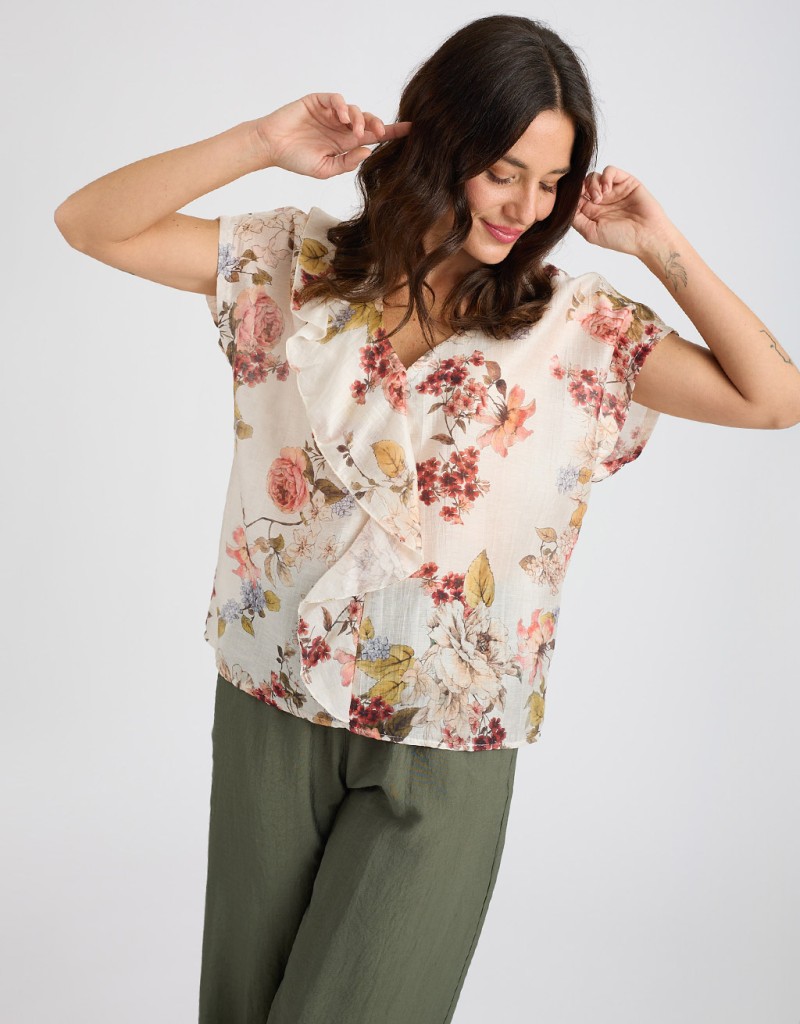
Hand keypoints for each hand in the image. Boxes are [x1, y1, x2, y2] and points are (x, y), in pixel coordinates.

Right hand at [251, 93, 411, 178]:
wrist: (271, 148)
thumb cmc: (296, 160)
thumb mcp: (325, 169)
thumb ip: (346, 163)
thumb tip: (367, 152)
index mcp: (345, 143)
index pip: (373, 137)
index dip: (392, 133)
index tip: (411, 130)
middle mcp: (341, 127)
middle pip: (369, 121)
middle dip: (379, 125)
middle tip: (381, 132)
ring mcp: (330, 113)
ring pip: (354, 110)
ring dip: (359, 119)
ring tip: (355, 131)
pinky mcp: (318, 102)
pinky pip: (336, 99)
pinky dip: (342, 106)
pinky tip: (343, 118)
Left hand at [571, 165, 672, 256]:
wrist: (647, 235)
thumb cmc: (621, 238)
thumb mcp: (591, 233)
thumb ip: (576, 219)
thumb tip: (565, 206)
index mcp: (591, 212)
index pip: (574, 197)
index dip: (570, 195)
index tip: (570, 199)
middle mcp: (600, 200)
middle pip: (582, 184)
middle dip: (580, 189)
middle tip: (588, 199)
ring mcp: (613, 190)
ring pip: (593, 176)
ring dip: (592, 184)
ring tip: (600, 198)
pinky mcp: (625, 181)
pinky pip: (609, 170)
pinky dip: (605, 177)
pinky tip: (607, 189)